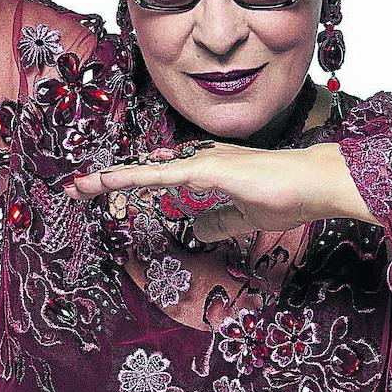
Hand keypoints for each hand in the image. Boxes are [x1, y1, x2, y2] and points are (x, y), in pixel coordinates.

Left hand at [63, 140, 374, 241]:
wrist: (316, 184)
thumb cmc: (288, 196)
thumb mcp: (245, 217)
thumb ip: (219, 222)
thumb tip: (195, 231)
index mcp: (207, 169)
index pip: (159, 176)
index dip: (129, 181)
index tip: (101, 189)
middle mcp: (200, 160)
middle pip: (145, 170)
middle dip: (110, 179)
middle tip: (75, 187)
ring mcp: (204, 162)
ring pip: (147, 171)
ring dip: (112, 178)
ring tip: (79, 185)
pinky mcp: (211, 169)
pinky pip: (163, 176)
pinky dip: (134, 178)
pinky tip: (111, 181)